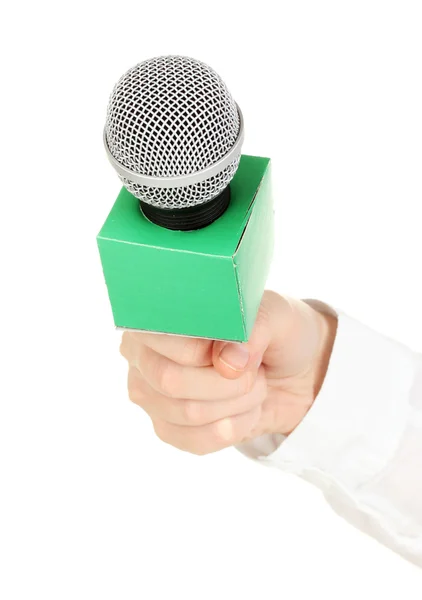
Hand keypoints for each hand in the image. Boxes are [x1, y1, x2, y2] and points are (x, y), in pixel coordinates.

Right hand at [120, 291, 336, 454]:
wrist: (292, 374)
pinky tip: (245, 411)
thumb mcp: (277, 315)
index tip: (238, 348)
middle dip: (227, 382)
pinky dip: (233, 427)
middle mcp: (144, 353)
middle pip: (170, 380)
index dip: (203, 348)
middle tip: (253, 372)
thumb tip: (227, 360)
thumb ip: (252, 329)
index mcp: (159, 314)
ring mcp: (151, 394)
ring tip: (253, 386)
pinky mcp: (167, 427)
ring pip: (188, 412)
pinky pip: (195, 440)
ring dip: (236, 403)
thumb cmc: (274, 333)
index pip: (161, 334)